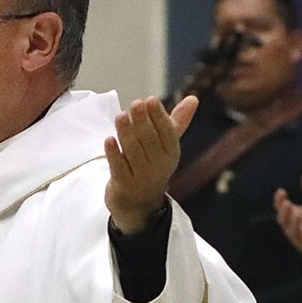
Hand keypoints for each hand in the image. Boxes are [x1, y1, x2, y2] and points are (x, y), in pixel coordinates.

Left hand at [104, 95, 198, 234]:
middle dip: (142, 121)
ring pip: (133, 152)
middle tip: (135, 104)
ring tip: (120, 116)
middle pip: (149, 141)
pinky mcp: (123, 185)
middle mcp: (158, 166)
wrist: (139, 204)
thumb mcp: (166, 145)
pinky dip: (113, 154)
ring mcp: (140, 177)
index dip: (159, 117)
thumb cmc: (152, 165)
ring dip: (126, 133)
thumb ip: (177, 121)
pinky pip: (118, 168)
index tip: (150, 100)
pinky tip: (108, 140)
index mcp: (170, 153)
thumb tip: (193, 98)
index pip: (167, 133)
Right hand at [273, 186, 301, 267]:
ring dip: (292, 222)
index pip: (283, 207)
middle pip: (284, 219)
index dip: (280, 201)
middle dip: (284, 211)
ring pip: (292, 230)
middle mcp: (296, 227)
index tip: (281, 192)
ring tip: (295, 215)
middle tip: (286, 204)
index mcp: (296, 215)